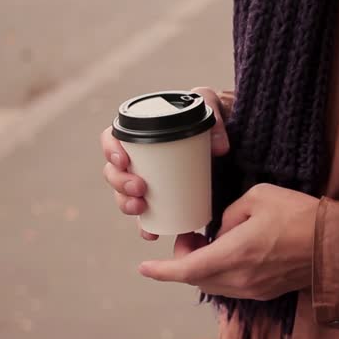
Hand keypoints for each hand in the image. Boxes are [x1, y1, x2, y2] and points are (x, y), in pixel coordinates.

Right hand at [100, 87, 233, 239]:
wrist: (229, 139)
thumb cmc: (211, 118)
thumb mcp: (212, 106)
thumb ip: (214, 116)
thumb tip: (219, 148)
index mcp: (141, 132)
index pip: (112, 138)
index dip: (110, 150)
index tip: (123, 160)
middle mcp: (138, 158)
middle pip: (114, 171)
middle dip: (120, 183)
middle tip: (140, 188)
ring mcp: (147, 180)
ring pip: (123, 195)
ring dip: (126, 204)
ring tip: (140, 208)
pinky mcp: (160, 199)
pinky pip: (145, 216)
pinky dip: (145, 226)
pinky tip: (151, 232)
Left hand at [138, 184, 318, 300]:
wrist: (334, 244)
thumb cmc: (299, 215)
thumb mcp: (258, 197)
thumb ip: (229, 214)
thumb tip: (220, 228)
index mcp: (235, 253)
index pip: (187, 269)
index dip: (162, 270)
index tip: (144, 268)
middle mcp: (241, 278)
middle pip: (197, 279)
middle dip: (183, 262)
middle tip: (189, 234)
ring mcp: (254, 289)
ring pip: (213, 284)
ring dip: (202, 267)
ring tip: (208, 241)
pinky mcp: (266, 291)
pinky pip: (231, 286)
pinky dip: (220, 272)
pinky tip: (229, 252)